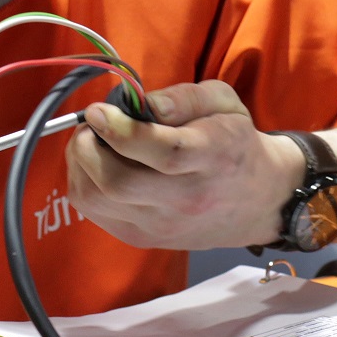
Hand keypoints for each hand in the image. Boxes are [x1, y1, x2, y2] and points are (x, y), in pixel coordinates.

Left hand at [65, 81, 304, 250]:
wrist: (256, 202)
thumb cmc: (234, 142)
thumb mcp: (222, 102)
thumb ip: (183, 97)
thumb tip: (138, 103)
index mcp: (214, 157)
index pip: (163, 152)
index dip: (121, 130)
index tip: (99, 110)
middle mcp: (187, 199)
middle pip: (118, 182)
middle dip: (87, 146)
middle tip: (92, 123)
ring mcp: (161, 226)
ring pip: (96, 200)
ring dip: (80, 164)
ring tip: (93, 141)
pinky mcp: (142, 239)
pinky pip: (93, 212)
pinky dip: (84, 183)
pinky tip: (99, 164)